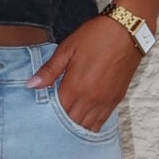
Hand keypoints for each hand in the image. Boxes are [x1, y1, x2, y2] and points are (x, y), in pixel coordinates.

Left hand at [24, 15, 141, 131]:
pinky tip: (83, 121)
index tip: (40, 113)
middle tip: (50, 120)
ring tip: (65, 124)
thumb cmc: (95, 36)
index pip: (57, 113)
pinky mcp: (116, 100)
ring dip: (75, 126)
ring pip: (87, 127)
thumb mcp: (67, 49)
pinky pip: (102, 122)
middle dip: (60, 124)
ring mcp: (105, 102)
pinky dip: (91, 125)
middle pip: (71, 124)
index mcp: (75, 87)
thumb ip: (49, 70)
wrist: (127, 31)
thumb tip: (31, 85)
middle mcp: (91, 100)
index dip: (47, 115)